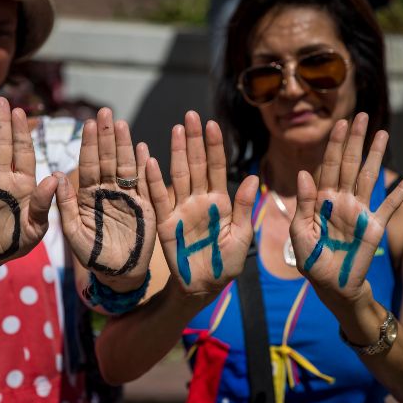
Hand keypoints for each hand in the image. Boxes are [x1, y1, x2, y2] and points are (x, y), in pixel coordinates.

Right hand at [0, 97, 58, 268]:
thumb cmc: (18, 242)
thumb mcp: (36, 227)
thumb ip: (43, 203)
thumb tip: (55, 176)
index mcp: (23, 184)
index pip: (23, 152)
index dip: (21, 132)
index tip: (20, 111)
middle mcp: (3, 179)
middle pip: (3, 146)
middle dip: (2, 124)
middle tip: (1, 100)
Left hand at [55, 108, 155, 287]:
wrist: (116, 274)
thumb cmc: (91, 255)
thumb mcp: (72, 232)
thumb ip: (64, 205)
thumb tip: (55, 175)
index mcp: (88, 194)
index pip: (88, 164)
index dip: (89, 144)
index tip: (88, 123)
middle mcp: (108, 190)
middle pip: (108, 158)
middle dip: (106, 135)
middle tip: (105, 111)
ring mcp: (127, 196)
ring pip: (126, 166)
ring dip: (124, 145)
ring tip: (122, 124)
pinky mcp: (145, 206)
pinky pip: (145, 184)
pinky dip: (145, 168)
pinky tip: (144, 150)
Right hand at [148, 111, 257, 298]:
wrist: (205, 286)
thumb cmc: (227, 263)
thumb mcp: (241, 236)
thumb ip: (243, 207)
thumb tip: (252, 177)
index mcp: (220, 201)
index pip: (217, 167)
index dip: (215, 146)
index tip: (213, 124)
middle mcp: (199, 199)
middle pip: (196, 164)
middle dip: (194, 140)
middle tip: (191, 116)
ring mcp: (181, 209)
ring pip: (178, 175)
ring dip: (176, 152)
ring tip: (176, 130)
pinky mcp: (165, 223)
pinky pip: (159, 199)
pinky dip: (154, 181)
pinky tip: (150, 161)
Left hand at [290, 112, 402, 304]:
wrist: (333, 287)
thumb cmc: (311, 263)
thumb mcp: (300, 235)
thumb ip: (303, 205)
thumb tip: (304, 173)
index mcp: (320, 200)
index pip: (328, 166)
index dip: (334, 145)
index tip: (340, 123)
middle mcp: (340, 200)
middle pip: (349, 164)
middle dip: (354, 140)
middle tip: (361, 116)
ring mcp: (359, 210)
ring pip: (369, 176)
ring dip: (375, 155)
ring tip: (382, 133)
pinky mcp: (375, 225)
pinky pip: (390, 204)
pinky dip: (402, 190)